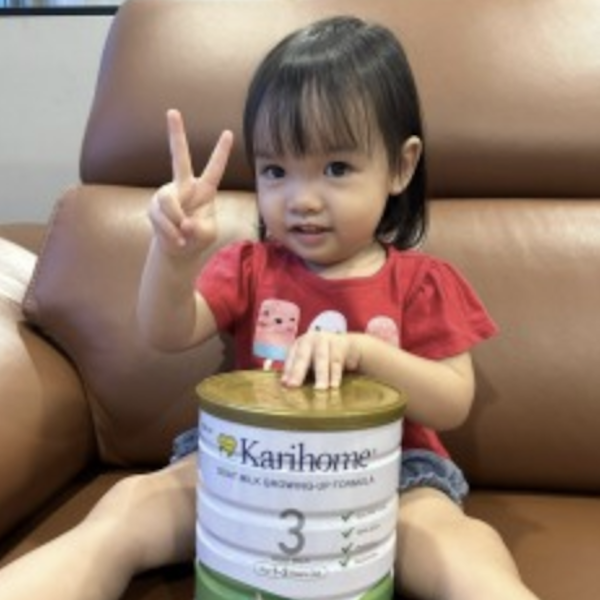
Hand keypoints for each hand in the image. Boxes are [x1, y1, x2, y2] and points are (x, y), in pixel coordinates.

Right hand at [148, 109, 233, 256]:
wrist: (178, 249)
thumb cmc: (197, 237)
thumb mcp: (207, 235)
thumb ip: (201, 229)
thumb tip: (185, 223)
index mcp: (205, 190)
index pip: (214, 169)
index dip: (221, 152)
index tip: (228, 133)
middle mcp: (185, 186)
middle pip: (179, 158)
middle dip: (175, 135)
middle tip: (173, 111)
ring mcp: (168, 194)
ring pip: (167, 200)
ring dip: (175, 222)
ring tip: (182, 236)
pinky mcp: (154, 206)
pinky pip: (160, 216)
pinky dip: (169, 232)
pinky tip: (176, 240)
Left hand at [281, 331, 361, 389]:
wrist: (349, 346)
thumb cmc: (325, 357)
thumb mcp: (310, 362)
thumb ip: (298, 371)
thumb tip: (285, 384)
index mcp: (300, 344)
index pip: (291, 358)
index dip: (288, 371)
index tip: (285, 384)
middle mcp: (311, 340)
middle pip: (302, 356)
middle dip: (297, 372)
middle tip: (293, 386)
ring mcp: (326, 340)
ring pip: (321, 359)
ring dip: (320, 375)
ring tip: (319, 390)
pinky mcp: (341, 344)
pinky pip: (336, 362)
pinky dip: (335, 375)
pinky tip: (334, 386)